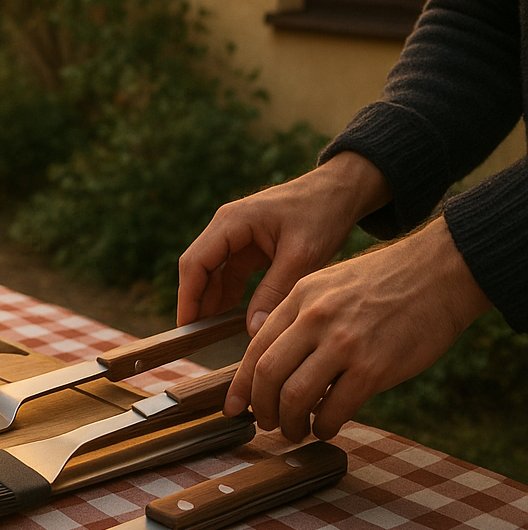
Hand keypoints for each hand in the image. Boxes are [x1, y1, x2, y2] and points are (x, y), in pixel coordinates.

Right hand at [177, 152, 391, 328]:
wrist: (342, 191)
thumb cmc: (322, 214)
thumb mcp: (301, 257)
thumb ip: (275, 293)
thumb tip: (254, 331)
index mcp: (231, 222)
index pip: (195, 263)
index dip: (187, 297)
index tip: (187, 329)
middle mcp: (226, 226)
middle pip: (198, 268)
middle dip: (196, 301)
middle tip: (196, 338)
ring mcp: (236, 235)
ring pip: (213, 272)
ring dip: (211, 300)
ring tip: (212, 333)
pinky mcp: (249, 244)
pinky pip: (231, 272)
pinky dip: (229, 294)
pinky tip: (233, 317)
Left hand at [224, 216, 490, 439]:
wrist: (439, 272)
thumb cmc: (385, 282)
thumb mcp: (329, 284)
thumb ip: (300, 318)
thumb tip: (278, 361)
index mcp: (299, 297)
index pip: (255, 347)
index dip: (240, 384)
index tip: (233, 406)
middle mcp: (314, 319)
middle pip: (267, 374)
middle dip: (260, 408)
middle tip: (265, 424)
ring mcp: (343, 343)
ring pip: (295, 396)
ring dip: (290, 423)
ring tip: (295, 431)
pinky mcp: (373, 367)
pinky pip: (335, 408)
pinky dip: (324, 425)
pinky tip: (326, 428)